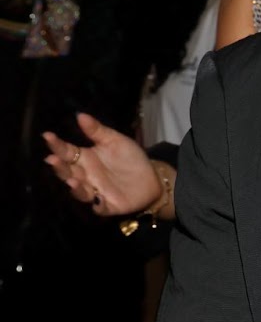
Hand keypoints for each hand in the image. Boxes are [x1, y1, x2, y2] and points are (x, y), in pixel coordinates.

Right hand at [43, 113, 162, 216]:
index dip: (56, 145)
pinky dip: (97, 204)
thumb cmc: (130, 158)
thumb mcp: (115, 140)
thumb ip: (98, 131)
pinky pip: (99, 206)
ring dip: (74, 187)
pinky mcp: (108, 205)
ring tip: (71, 180)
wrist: (152, 179)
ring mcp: (95, 191)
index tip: (47, 136)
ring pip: (79, 191)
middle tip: (52, 159)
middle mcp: (86, 175)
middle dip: (59, 167)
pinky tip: (96, 198)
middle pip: (68, 172)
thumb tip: (80, 115)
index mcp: (86, 158)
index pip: (67, 152)